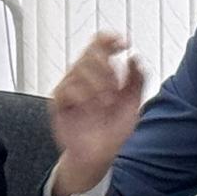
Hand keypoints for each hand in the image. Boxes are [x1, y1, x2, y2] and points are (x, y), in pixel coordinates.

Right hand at [47, 32, 145, 195]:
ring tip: (107, 101)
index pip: (100, 44)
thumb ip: (137, 80)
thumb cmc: (113, 131)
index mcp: (101, 73)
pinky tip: (91, 106)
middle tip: (115, 85)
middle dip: (105, 65)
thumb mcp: (132, 105)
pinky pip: (66, 88)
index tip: (123, 43)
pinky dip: (82, 94)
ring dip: (97, 82)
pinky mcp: (59, 103)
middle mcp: (84, 78)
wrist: (99, 157)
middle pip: (89, 52)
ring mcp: (70, 89)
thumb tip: (134, 57)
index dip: (110, 39)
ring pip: (78, 67)